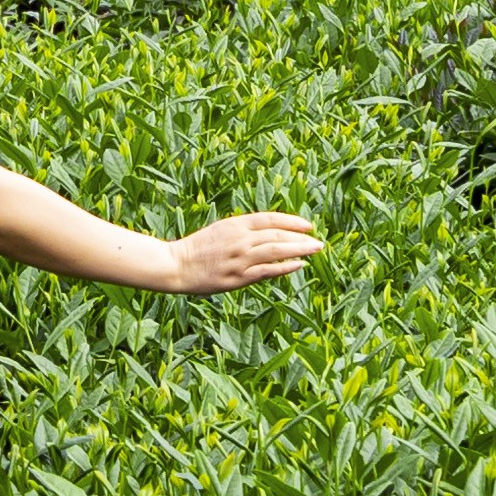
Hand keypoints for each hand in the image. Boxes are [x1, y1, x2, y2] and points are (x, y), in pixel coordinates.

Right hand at [162, 212, 323, 294]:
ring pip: (276, 251)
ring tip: (314, 250)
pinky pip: (267, 270)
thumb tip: (271, 234)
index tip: (308, 225)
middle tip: (319, 242)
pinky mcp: (238, 277)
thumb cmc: (198, 248)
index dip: (291, 221)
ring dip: (298, 250)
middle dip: (300, 238)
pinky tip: (299, 265)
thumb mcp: (221, 230)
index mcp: (235, 224)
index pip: (270, 219)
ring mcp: (240, 258)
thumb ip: (244, 231)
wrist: (176, 265)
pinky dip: (285, 267)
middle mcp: (240, 239)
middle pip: (277, 235)